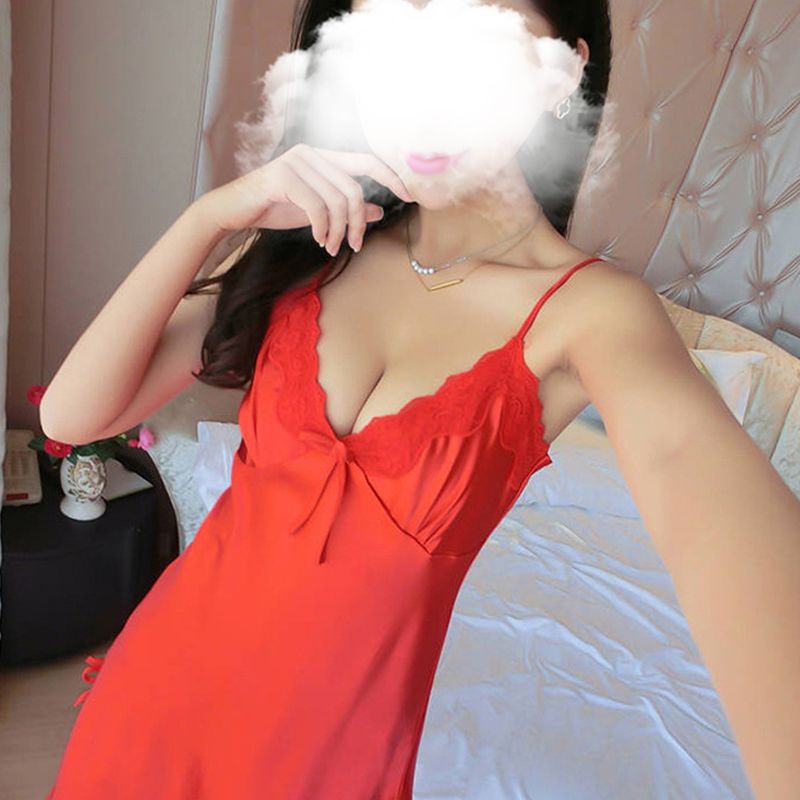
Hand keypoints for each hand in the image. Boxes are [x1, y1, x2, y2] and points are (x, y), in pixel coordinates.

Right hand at [196, 143, 413, 253]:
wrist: (234, 210)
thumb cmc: (274, 208)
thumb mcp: (317, 211)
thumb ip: (345, 208)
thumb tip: (378, 211)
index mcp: (323, 158)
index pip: (366, 161)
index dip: (390, 176)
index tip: (409, 195)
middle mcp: (312, 154)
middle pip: (354, 190)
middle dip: (358, 222)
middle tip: (354, 244)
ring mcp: (297, 162)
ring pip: (337, 201)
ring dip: (338, 231)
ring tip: (330, 246)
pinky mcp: (283, 176)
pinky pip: (317, 207)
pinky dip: (321, 228)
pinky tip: (317, 238)